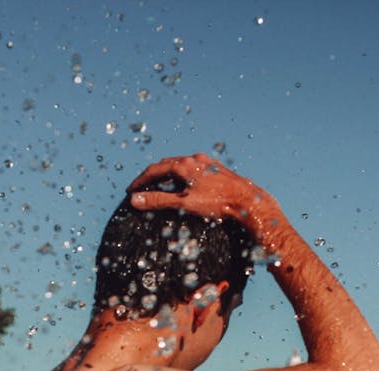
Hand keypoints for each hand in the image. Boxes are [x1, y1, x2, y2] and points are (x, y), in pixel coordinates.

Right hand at [127, 154, 281, 231]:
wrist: (247, 201)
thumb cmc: (217, 202)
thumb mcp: (184, 203)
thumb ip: (158, 201)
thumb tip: (134, 200)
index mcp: (184, 165)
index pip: (155, 169)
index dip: (141, 180)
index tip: (131, 190)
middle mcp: (194, 159)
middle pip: (167, 164)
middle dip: (153, 176)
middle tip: (143, 187)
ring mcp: (207, 163)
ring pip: (181, 165)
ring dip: (167, 175)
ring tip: (159, 186)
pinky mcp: (216, 169)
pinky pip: (193, 169)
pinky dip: (181, 176)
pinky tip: (184, 185)